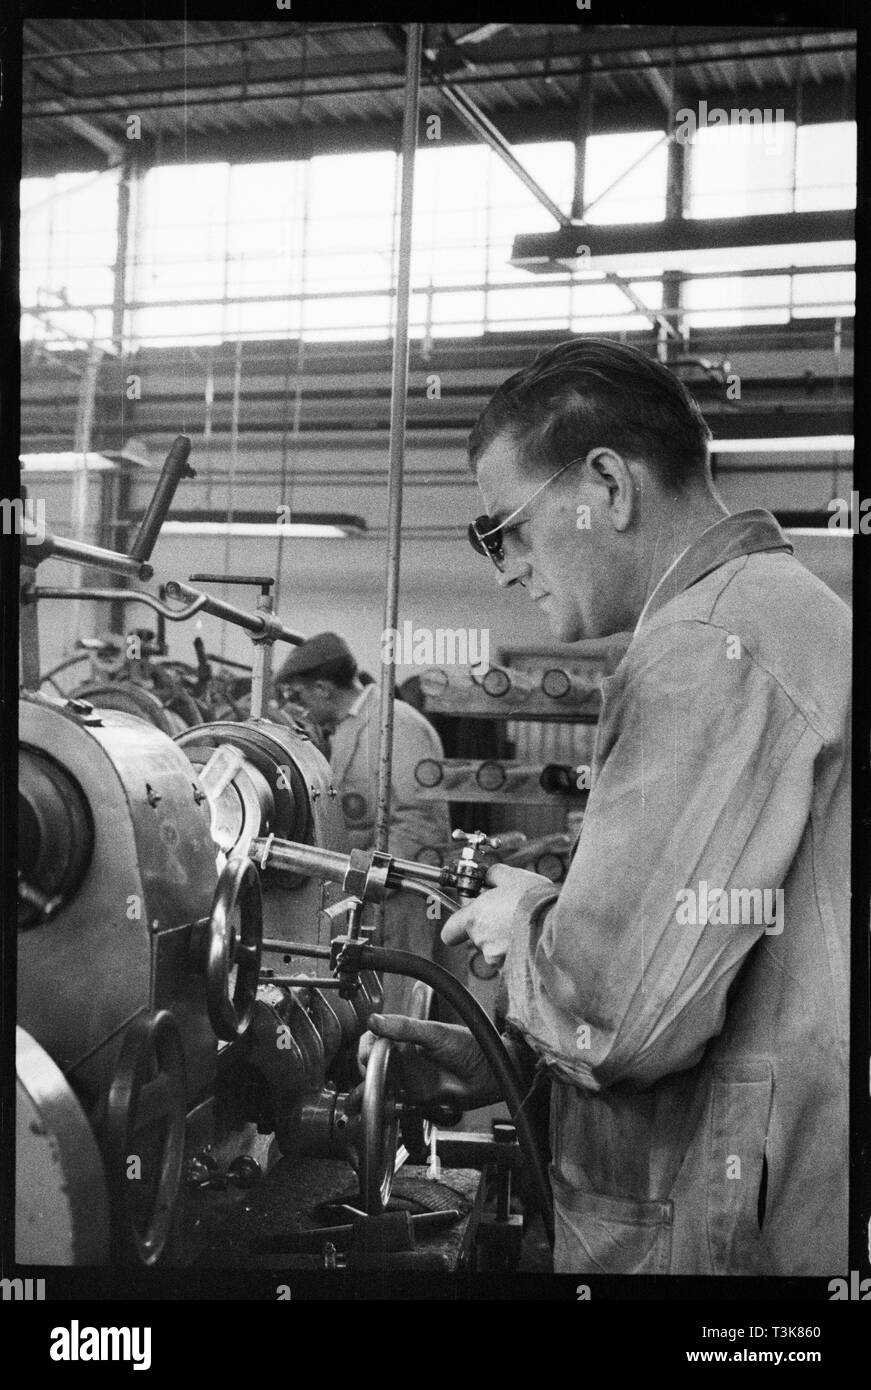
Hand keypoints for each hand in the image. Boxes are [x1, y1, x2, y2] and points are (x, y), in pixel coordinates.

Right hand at [355, 1014, 502, 1112]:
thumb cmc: (471, 1046)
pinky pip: (394, 1106)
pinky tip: (380, 1109)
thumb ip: (405, 1027)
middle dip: (364, 1072)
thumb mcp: (436, 1033)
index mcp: (407, 1039)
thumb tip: (376, 1020)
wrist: (491, 1074)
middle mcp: (406, 1060)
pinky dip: (383, 1109)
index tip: (366, 1055)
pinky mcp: (417, 1101)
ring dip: (367, 1094)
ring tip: (362, 1100)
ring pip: (380, 1088)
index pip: (375, 1040)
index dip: (366, 1048)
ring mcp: (410, 1081)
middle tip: (368, 1076)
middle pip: (373, 1066)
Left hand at [440, 863, 557, 967]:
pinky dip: (518, 949)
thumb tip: (490, 876)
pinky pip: (511, 958)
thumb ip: (494, 875)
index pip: (449, 931)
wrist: (560, 925)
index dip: (457, 924)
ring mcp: (497, 957)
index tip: (469, 916)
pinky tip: (532, 937)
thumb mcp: (513, 876)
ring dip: (505, 938)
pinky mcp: (513, 968)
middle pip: (477, 936)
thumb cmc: (535, 901)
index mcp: (474, 918)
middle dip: (489, 925)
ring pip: (495, 948)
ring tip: (525, 924)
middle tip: (508, 912)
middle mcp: (482, 941)